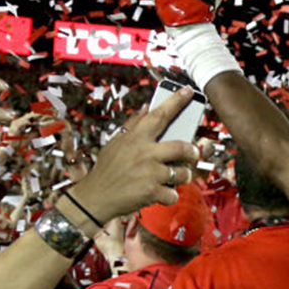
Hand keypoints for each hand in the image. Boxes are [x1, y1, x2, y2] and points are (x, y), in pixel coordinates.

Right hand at [67, 89, 200, 221]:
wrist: (95, 197)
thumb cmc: (107, 169)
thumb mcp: (116, 143)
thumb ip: (133, 125)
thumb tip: (146, 108)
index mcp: (135, 138)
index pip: (159, 115)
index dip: (176, 102)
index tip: (189, 91)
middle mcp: (144, 152)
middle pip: (182, 146)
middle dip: (192, 151)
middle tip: (192, 153)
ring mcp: (149, 172)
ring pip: (182, 173)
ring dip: (182, 177)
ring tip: (171, 178)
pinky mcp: (152, 191)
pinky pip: (173, 194)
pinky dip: (168, 196)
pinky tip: (158, 194)